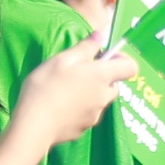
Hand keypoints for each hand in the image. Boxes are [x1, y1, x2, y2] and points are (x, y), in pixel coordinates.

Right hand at [13, 44, 138, 145]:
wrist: (34, 126)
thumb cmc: (47, 86)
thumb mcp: (62, 60)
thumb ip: (85, 47)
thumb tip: (100, 35)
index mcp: (102, 76)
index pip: (131, 67)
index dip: (121, 59)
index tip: (103, 57)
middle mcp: (104, 97)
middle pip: (114, 84)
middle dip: (102, 77)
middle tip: (78, 73)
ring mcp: (95, 116)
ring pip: (100, 100)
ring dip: (91, 93)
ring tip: (65, 91)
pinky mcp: (84, 129)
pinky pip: (88, 114)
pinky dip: (80, 109)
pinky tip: (60, 107)